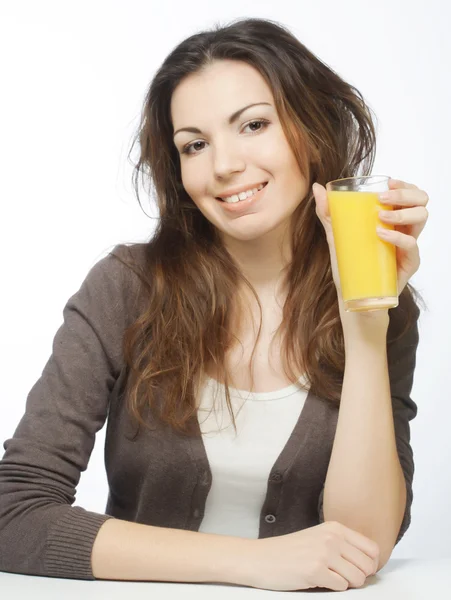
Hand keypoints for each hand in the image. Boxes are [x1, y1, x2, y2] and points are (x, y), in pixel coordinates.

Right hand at [243, 521, 379, 591]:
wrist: (261, 558)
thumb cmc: (289, 551)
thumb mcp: (318, 538)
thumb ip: (343, 545)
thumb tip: (371, 564)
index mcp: (335, 528)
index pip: (372, 549)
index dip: (370, 564)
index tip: (357, 569)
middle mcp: (332, 537)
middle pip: (368, 566)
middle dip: (359, 576)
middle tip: (342, 577)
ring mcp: (324, 553)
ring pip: (358, 578)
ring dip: (347, 584)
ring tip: (329, 578)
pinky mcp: (315, 571)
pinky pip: (341, 587)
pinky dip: (333, 588)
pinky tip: (318, 580)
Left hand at [312, 179, 428, 299]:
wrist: (352, 298)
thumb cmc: (349, 267)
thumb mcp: (336, 237)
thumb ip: (328, 214)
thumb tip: (317, 188)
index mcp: (392, 219)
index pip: (410, 194)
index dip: (404, 185)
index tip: (389, 181)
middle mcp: (404, 230)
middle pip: (421, 202)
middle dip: (405, 194)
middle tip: (383, 197)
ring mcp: (407, 247)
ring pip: (421, 218)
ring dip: (402, 212)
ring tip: (380, 216)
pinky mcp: (408, 264)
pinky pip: (412, 246)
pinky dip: (398, 237)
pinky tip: (381, 234)